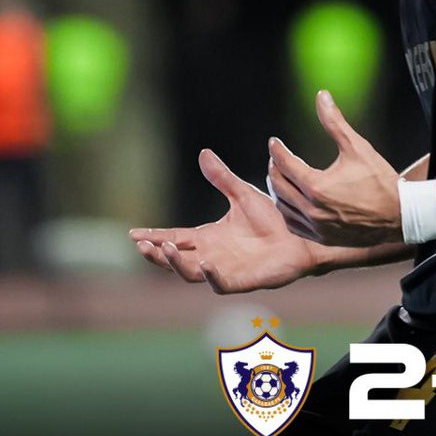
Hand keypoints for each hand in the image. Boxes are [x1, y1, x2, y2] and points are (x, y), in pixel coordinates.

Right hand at [129, 149, 322, 293]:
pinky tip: (205, 264)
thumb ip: (222, 178)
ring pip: (191, 273)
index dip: (153, 236)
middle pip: (176, 259)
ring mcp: (226, 269)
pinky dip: (211, 276)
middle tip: (143, 245)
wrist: (303, 233)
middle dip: (157, 253)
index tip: (132, 233)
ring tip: (165, 249)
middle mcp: (213, 255)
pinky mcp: (243, 279)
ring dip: (176, 263)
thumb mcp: (243, 194)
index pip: (175, 237)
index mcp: (209, 237)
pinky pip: (221, 283)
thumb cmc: (274, 218)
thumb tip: (203, 152)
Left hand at [267, 90, 401, 247]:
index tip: (274, 143)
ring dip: (278, 191)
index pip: (286, 164)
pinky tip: (291, 203)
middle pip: (279, 187)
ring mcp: (317, 226)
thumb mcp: (357, 147)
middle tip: (275, 159)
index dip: (277, 151)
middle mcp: (312, 209)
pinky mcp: (323, 238)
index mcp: (317, 186)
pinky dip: (288, 212)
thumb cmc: (380, 181)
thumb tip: (322, 97)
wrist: (399, 215)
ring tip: (280, 179)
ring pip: (283, 208)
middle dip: (274, 169)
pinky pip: (294, 226)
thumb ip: (334, 122)